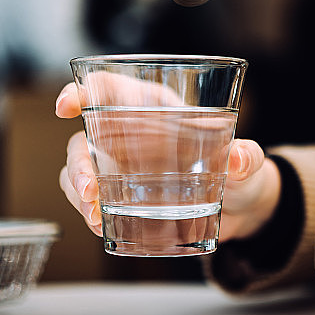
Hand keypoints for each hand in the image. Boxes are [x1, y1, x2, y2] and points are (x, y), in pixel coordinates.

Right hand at [55, 82, 280, 240]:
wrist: (242, 209)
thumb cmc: (239, 172)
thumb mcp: (247, 164)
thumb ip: (247, 156)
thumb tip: (239, 158)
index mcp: (156, 108)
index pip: (110, 88)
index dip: (82, 91)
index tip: (66, 106)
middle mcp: (130, 135)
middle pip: (85, 138)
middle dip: (78, 163)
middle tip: (89, 191)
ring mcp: (122, 167)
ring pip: (80, 171)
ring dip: (78, 193)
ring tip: (96, 217)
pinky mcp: (123, 196)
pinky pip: (91, 199)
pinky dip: (88, 212)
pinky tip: (102, 226)